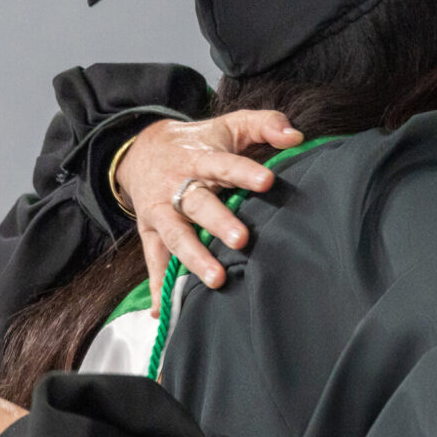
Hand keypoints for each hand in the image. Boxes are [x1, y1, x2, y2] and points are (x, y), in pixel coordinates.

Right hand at [114, 111, 303, 304]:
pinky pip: (153, 262)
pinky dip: (156, 286)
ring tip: (216, 280)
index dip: (244, 172)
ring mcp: (161, 212)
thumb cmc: (198, 143)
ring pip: (175, 237)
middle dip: (218, 222)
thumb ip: (264, 124)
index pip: (224, 164)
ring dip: (194, 258)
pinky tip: (160, 312)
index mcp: (200, 159)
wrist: (139, 150)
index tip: (268, 181)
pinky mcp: (150, 234)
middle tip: (242, 240)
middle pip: (198, 205)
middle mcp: (177, 186)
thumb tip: (297, 135)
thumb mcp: (228, 126)